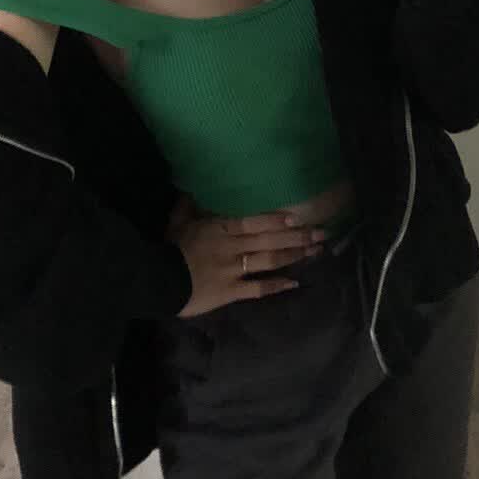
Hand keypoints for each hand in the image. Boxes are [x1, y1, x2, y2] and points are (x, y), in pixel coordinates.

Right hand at [164, 192, 326, 317]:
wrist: (156, 280)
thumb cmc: (168, 248)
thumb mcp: (177, 221)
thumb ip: (189, 205)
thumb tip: (193, 187)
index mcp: (220, 228)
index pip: (253, 222)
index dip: (277, 220)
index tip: (299, 217)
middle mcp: (232, 247)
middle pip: (270, 240)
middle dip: (298, 237)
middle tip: (322, 234)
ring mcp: (234, 271)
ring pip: (270, 261)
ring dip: (294, 256)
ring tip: (316, 252)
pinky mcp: (231, 292)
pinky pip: (258, 289)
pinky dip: (276, 286)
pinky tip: (295, 283)